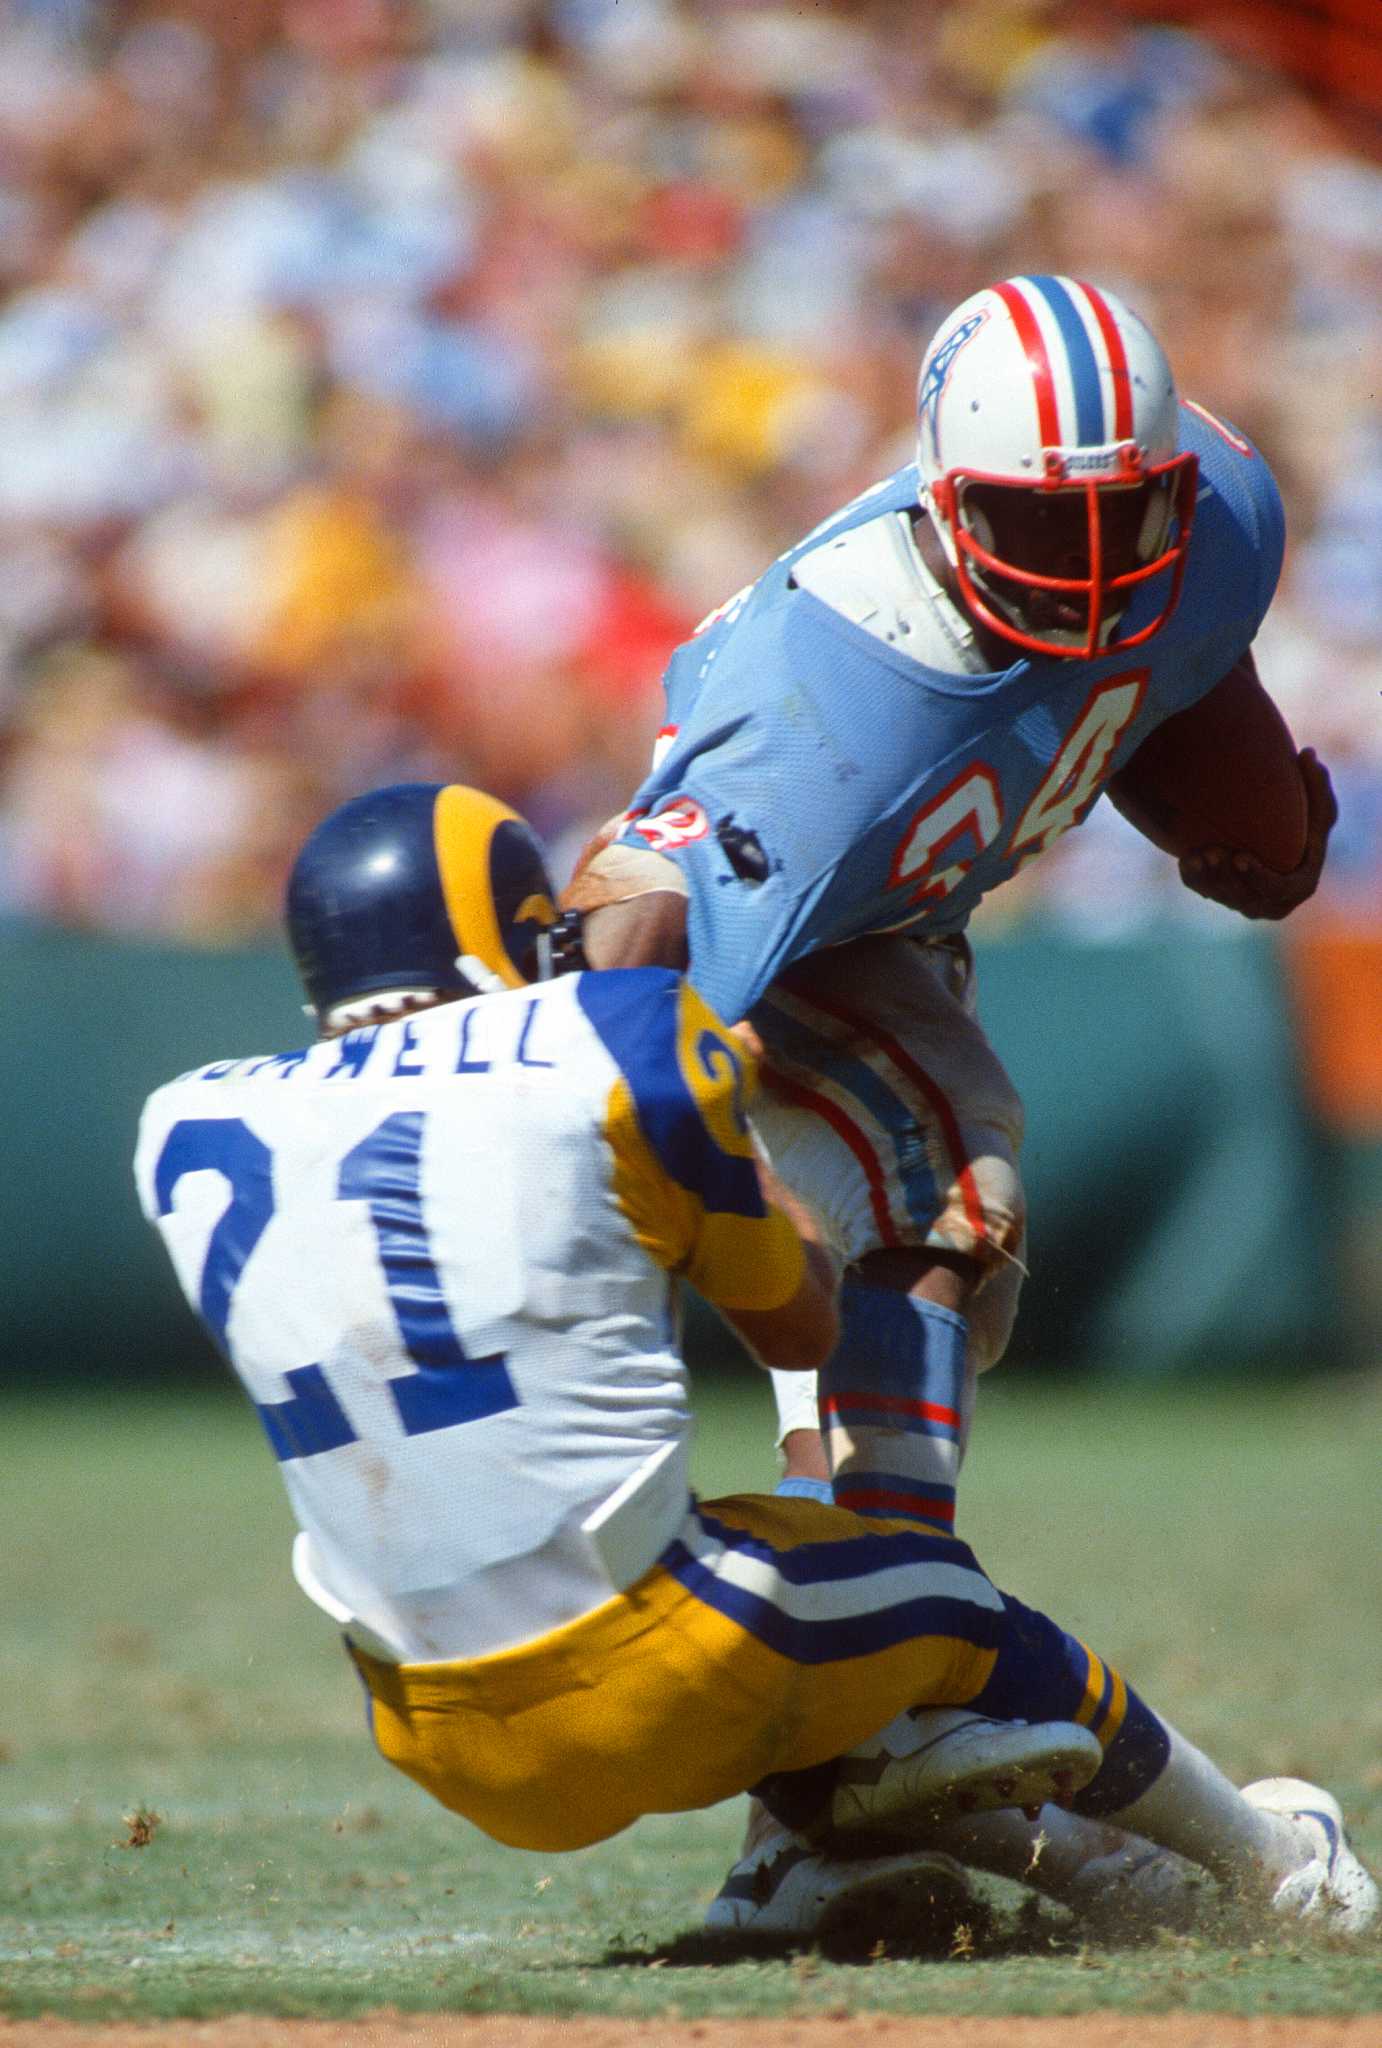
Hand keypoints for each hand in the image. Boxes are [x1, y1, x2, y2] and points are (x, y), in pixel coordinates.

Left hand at [1179, 749, 1337, 919]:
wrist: (1274, 833)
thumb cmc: (1303, 818)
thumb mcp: (1317, 803)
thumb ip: (1317, 784)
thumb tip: (1307, 753)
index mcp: (1300, 887)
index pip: (1278, 889)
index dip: (1258, 877)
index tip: (1240, 856)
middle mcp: (1271, 904)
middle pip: (1245, 898)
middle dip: (1225, 878)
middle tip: (1212, 852)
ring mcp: (1244, 902)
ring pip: (1220, 895)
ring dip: (1206, 876)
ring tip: (1195, 854)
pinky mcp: (1222, 895)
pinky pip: (1203, 890)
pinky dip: (1194, 877)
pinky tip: (1185, 858)